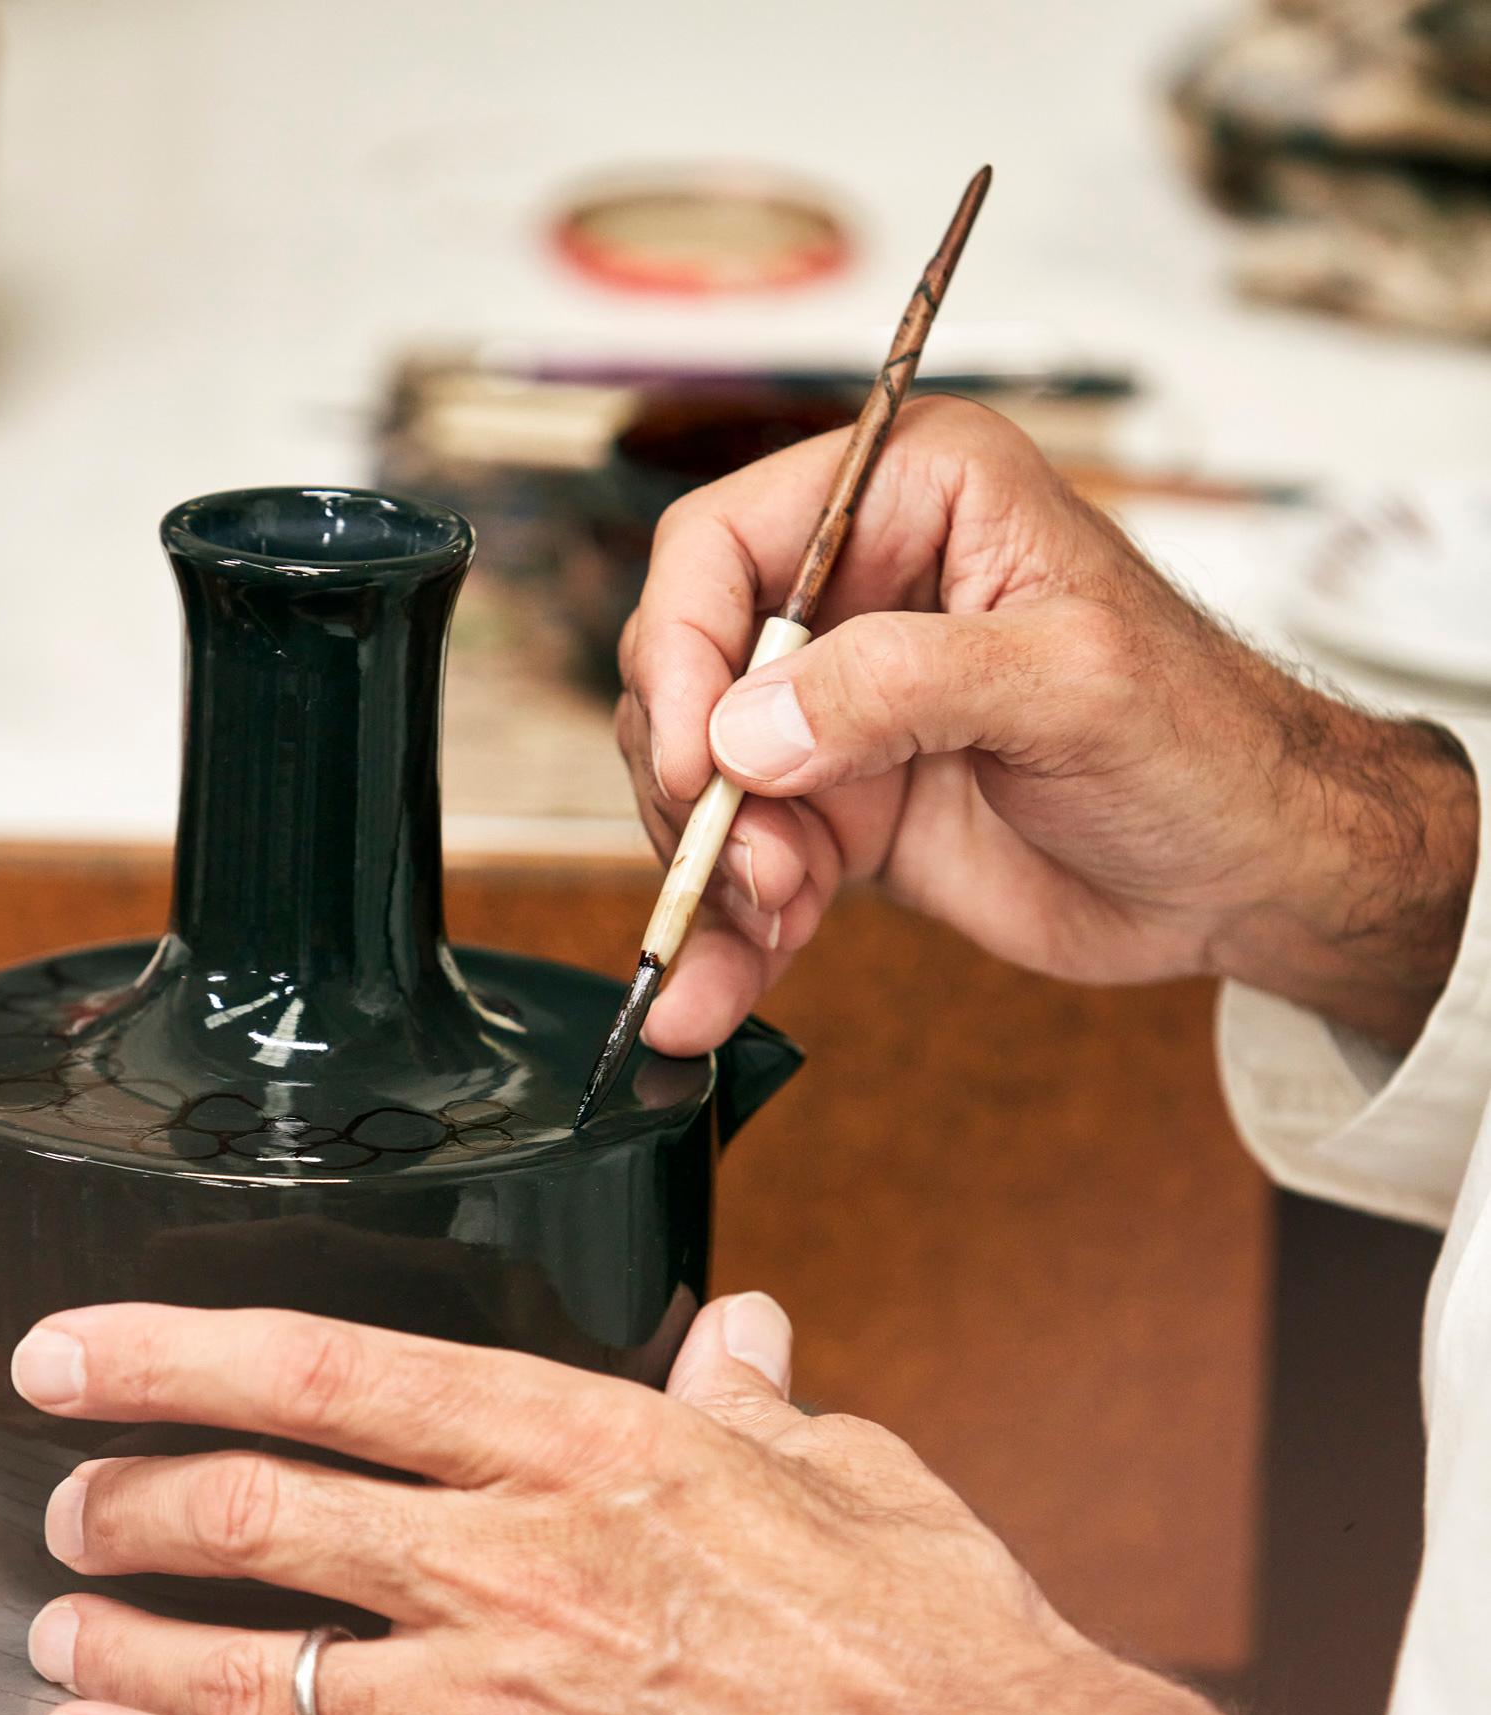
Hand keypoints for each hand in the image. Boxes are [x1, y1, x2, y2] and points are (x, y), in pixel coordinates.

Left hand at [18, 1297, 1222, 1714]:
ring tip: (64, 1616)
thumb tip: (738, 1335)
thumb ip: (754, 1396)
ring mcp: (491, 1708)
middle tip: (75, 1485)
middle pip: (251, 1510)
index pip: (336, 1372)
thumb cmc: (927, 1645)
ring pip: (242, 1663)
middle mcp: (517, 1565)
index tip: (92, 1350)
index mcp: (596, 1448)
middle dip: (123, 1489)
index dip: (180, 1352)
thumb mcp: (845, 1471)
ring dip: (122, 1634)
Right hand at [617, 396, 1475, 1054]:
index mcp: (912, 499)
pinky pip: (748, 871)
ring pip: (701, 784)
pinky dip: (724, 937)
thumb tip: (744, 727)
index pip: (722, 546)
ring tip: (765, 929)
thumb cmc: (1205, 741)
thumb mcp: (1069, 683)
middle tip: (753, 867)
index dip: (681, 650)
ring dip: (709, 872)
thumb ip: (903, 685)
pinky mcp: (845, 816)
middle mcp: (859, 595)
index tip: (694, 759)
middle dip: (695, 781)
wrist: (1250, 873)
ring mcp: (843, 714)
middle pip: (687, 672)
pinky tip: (709, 998)